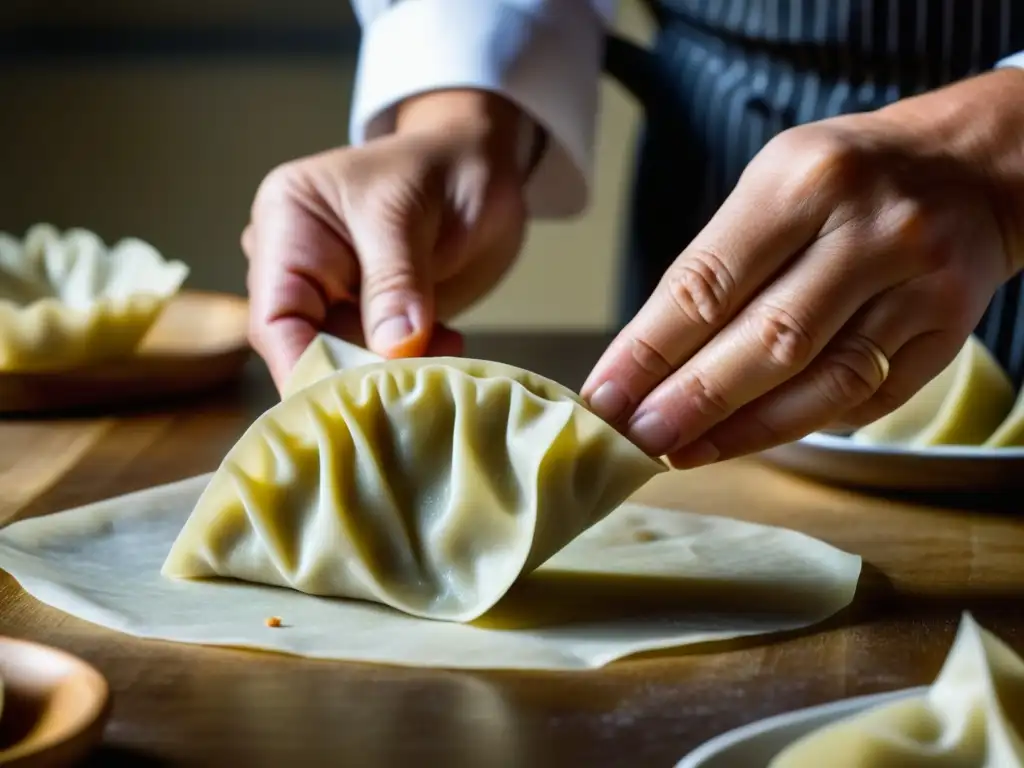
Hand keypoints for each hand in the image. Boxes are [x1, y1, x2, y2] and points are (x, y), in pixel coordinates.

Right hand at [244, 90, 529, 389]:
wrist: (485, 163)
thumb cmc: (441, 164)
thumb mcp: (408, 212)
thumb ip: (396, 280)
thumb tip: (392, 348)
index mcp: (287, 226)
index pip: (275, 317)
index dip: (303, 366)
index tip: (346, 402)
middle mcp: (302, 267)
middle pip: (308, 348)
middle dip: (355, 376)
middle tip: (408, 388)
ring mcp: (339, 297)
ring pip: (351, 361)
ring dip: (394, 371)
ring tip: (441, 363)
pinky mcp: (377, 318)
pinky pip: (386, 358)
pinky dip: (416, 362)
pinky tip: (451, 347)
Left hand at [582, 69, 1023, 466]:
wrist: (968, 169)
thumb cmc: (845, 179)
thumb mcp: (772, 186)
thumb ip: (715, 267)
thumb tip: (646, 362)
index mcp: (803, 182)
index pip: (709, 282)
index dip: (650, 350)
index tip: (605, 396)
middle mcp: (869, 231)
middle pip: (767, 339)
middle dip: (691, 400)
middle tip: (636, 437)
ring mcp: (918, 285)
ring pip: (823, 381)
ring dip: (743, 430)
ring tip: (682, 451)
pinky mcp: (947, 332)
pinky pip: (865, 399)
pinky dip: (799, 424)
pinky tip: (748, 438)